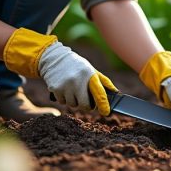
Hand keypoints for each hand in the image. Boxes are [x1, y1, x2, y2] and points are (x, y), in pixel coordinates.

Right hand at [3, 28, 117, 115]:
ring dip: (74, 101)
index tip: (106, 112)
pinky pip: (62, 102)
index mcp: (89, 74)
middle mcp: (78, 80)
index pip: (99, 93)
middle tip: (84, 99)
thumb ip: (103, 81)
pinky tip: (64, 88)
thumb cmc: (77, 66)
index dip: (103, 105)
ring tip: (72, 89)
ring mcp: (66, 85)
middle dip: (86, 105)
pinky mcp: (55, 88)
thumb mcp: (91, 70)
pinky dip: (64, 98)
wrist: (54, 58)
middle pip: (85, 105)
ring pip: (72, 105)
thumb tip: (116, 93)